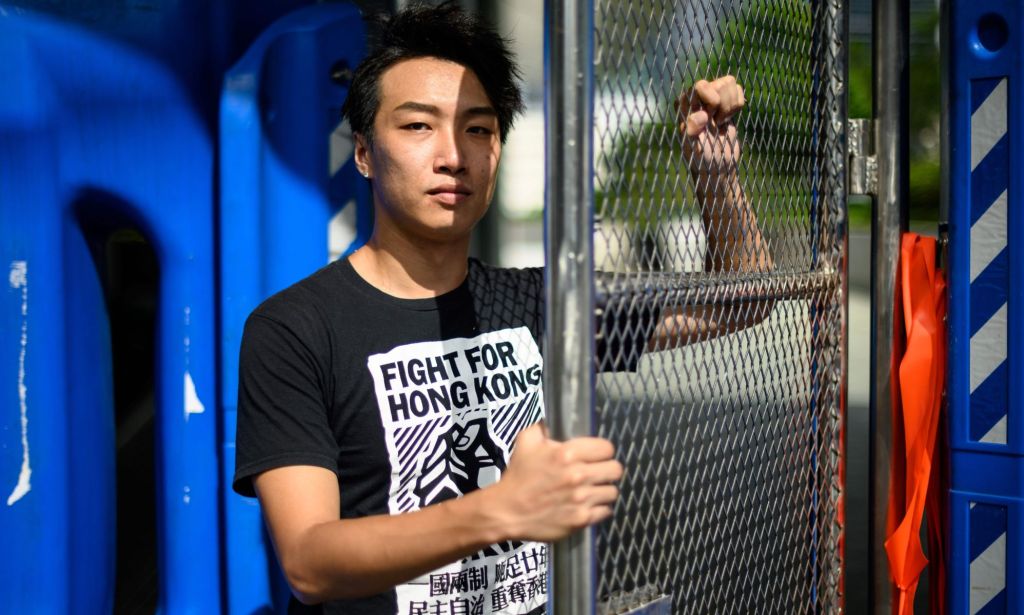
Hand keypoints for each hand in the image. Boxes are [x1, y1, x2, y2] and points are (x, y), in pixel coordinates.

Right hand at [487, 422, 622, 541]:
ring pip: (612, 492)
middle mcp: (578, 475)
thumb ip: (542, 425)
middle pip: (616, 470)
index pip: (607, 448)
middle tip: (597, 473)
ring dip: (603, 490)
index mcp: (567, 454)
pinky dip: (598, 509)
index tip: (596, 456)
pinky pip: (605, 511)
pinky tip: (587, 505)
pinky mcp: (581, 519)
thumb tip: (551, 414)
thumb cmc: (518, 475)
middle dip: (607, 470)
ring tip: (592, 490)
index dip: (602, 451)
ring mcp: (581, 499)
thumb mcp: (526, 441)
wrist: (507, 510)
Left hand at [679, 75, 744, 176]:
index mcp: (684, 105)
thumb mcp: (694, 148)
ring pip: (730, 82)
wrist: (717, 165)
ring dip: (731, 105)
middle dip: (723, 104)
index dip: (712, 100)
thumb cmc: (701, 158)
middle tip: (716, 122)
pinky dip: (737, 105)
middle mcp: (696, 97)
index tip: (709, 118)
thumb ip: (692, 132)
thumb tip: (700, 115)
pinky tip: (728, 118)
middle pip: (720, 83)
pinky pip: (738, 88)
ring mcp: (711, 96)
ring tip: (721, 122)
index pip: (700, 85)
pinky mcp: (725, 100)